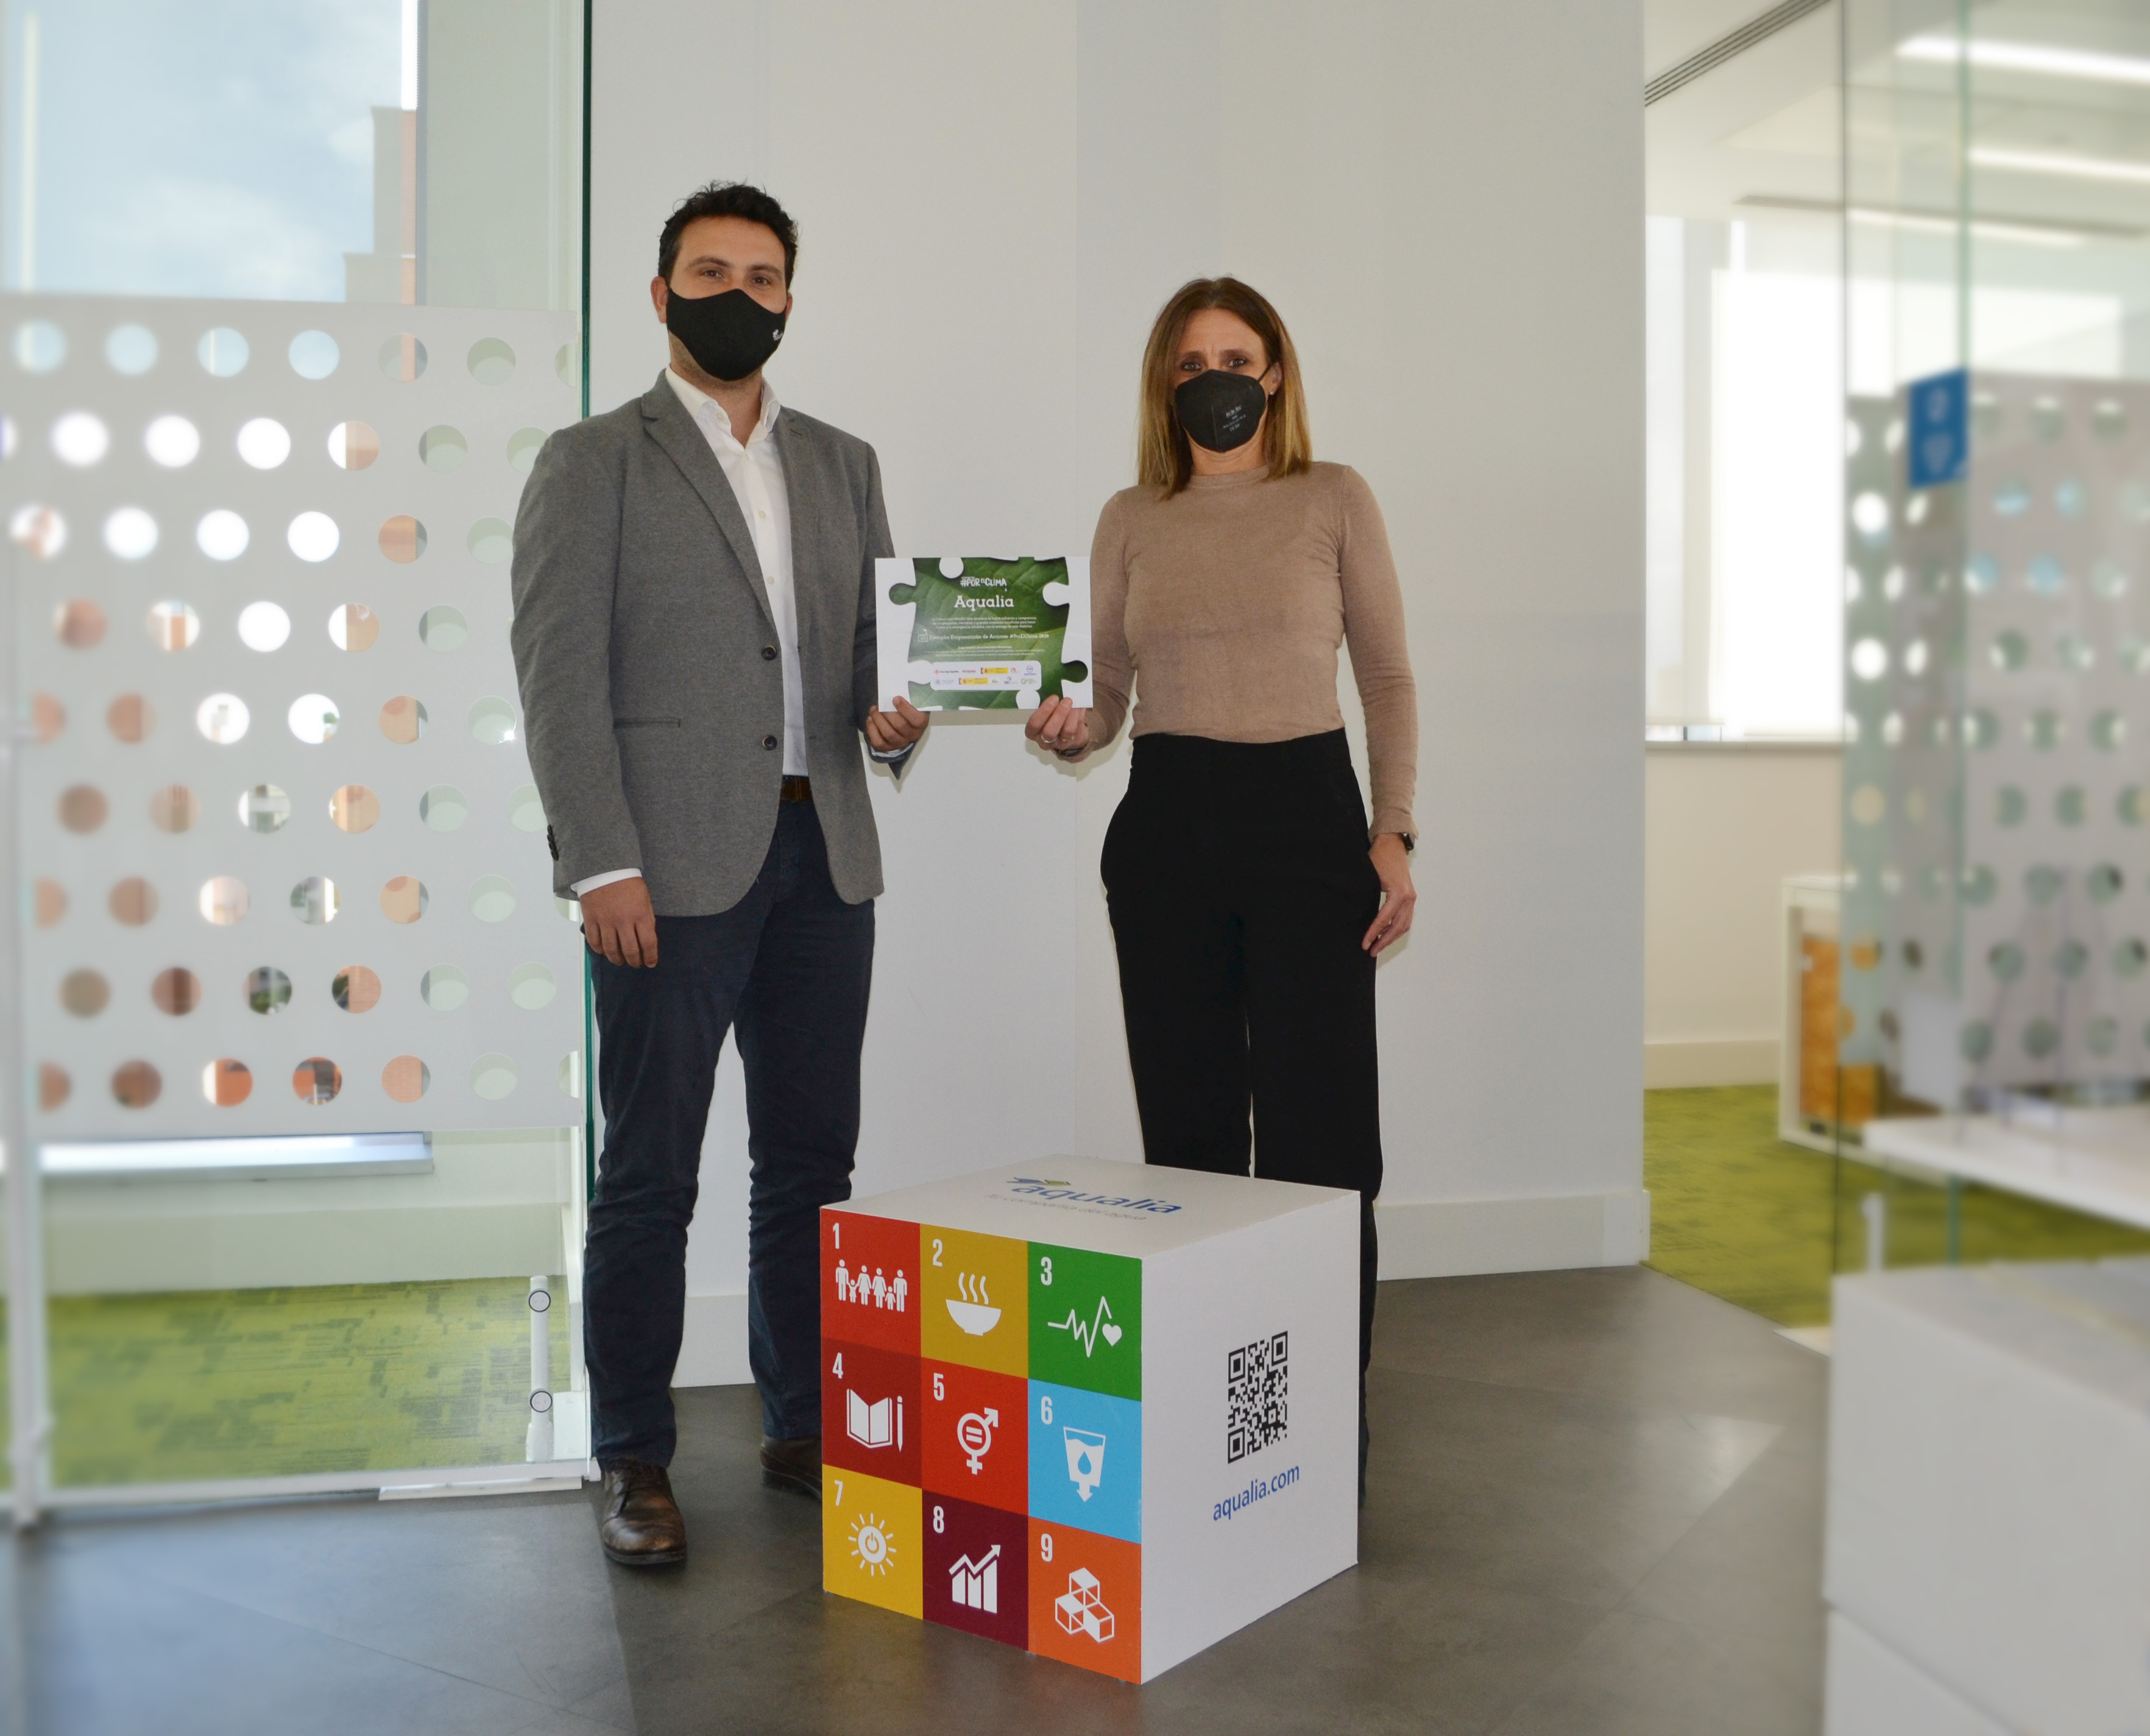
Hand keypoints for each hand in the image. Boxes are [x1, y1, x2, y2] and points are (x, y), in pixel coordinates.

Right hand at [580, 876, 658, 967]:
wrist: (606, 869)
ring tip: (620, 961)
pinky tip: (604, 952)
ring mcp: (605, 921)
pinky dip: (599, 950)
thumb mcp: (645, 900)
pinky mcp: (591, 919)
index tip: (651, 963)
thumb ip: (647, 920)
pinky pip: (594, 941)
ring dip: (617, 959)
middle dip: (634, 962)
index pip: (648, 944)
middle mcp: (623, 921)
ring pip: (610, 950)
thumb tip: (648, 941)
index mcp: (640, 915)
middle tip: (636, 964)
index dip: (650, 957)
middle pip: (630, 951)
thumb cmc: (629, 884)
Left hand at [865, 695, 928, 753]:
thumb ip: (909, 697)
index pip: (917, 719)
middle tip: (880, 705)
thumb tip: (898, 687)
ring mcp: (900, 743)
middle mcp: (912, 735)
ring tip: (874, 710)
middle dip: (887, 713)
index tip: (895, 698)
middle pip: (900, 725)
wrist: (903, 722)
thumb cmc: (907, 709)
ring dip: (878, 719)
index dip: (905, 709)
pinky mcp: (888, 747)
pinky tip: (870, 720)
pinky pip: (878, 742)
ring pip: (888, 733)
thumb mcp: (912, 702)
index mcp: (921, 723)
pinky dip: (872, 730)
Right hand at [1025, 695, 1088, 757]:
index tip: (1054, 697)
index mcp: (1032, 730)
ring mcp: (1059, 743)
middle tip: (1066, 700)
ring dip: (1072, 714)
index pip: (1034, 724)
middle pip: (1049, 731)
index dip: (1044, 711)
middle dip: (1059, 714)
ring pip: (1066, 732)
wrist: (1065, 730)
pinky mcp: (1072, 741)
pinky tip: (1080, 706)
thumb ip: (1047, 703)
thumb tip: (1058, 688)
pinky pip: (1077, 729)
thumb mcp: (1044, 711)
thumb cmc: (1050, 717)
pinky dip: (1079, 715)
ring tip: (1074, 702)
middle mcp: (1043, 739)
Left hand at [1363, 834, 1415, 954]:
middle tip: (1371, 951)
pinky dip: (1397, 929)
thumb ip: (1367, 897)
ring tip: (1378, 946)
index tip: (1364, 944)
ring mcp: (1411, 898)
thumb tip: (1357, 917)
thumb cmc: (1379, 858)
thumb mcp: (1370, 877)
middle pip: (1397, 927)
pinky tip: (1386, 935)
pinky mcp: (1410, 897)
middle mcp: (1409, 898)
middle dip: (1384, 941)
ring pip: (1404, 925)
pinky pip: (1406, 918)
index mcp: (1399, 893)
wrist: (1392, 844)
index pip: (1384, 919)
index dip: (1373, 933)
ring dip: (1391, 938)